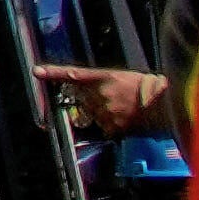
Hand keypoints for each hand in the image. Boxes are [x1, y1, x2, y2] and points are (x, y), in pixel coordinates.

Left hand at [31, 58, 175, 143]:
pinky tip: (125, 118)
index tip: (36, 71)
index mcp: (101, 77)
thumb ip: (100, 83)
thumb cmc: (143, 85)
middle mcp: (99, 94)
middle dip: (93, 101)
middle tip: (113, 98)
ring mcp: (104, 111)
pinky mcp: (112, 125)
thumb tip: (85, 92)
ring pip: (94, 115)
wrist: (161, 101)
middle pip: (84, 100)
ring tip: (122, 107)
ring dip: (104, 113)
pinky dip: (113, 125)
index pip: (72, 74)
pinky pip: (106, 128)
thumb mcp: (119, 76)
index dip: (53, 73)